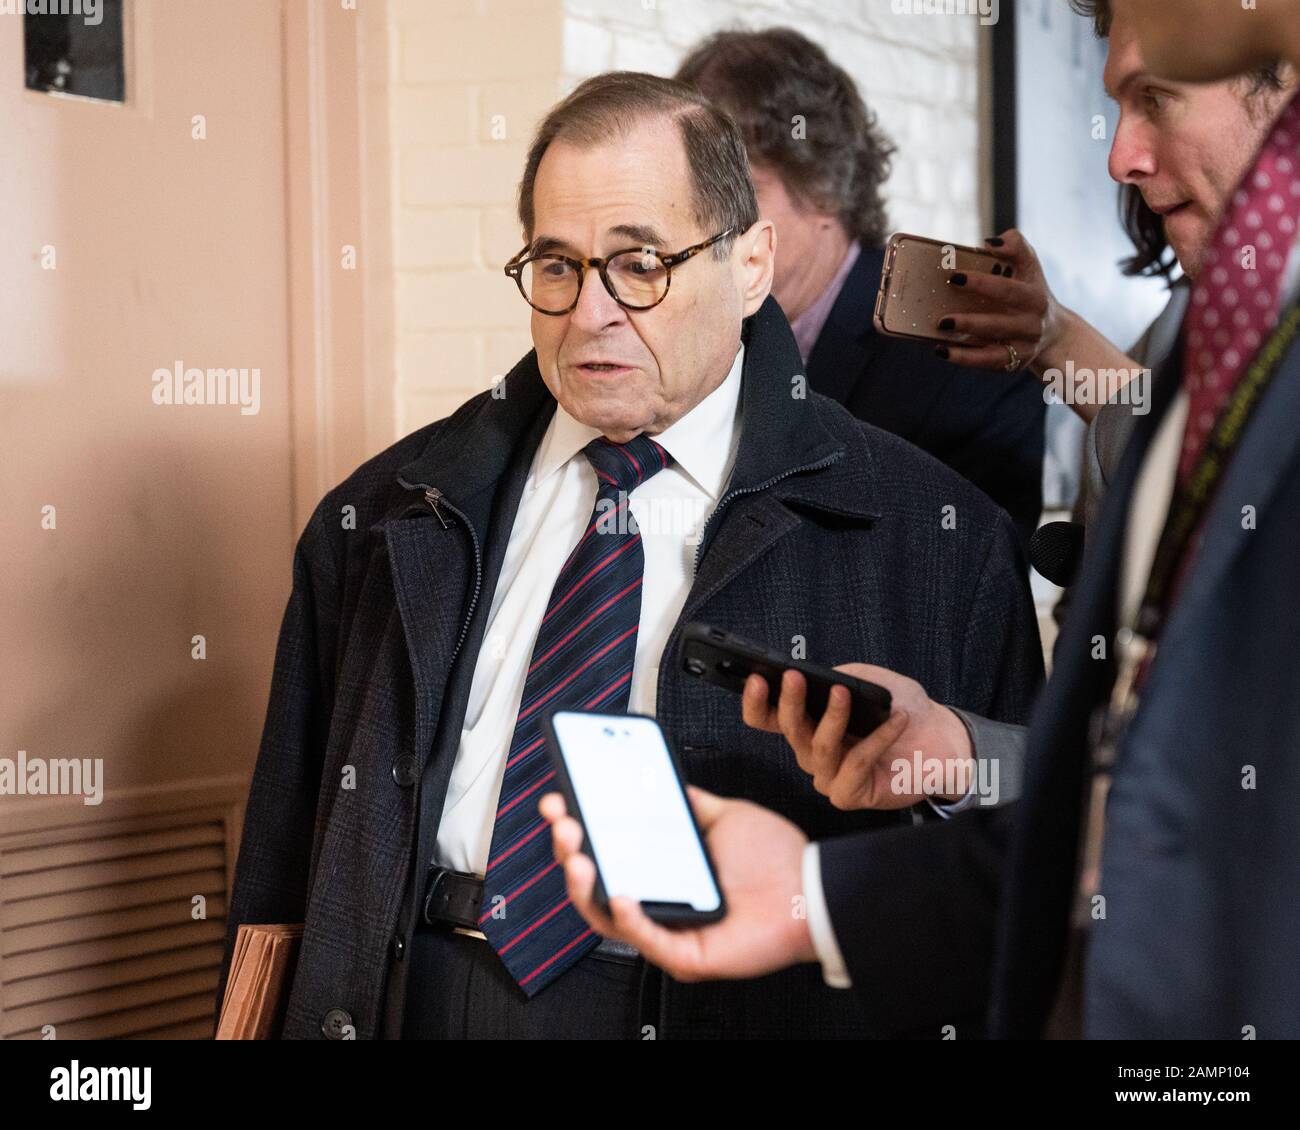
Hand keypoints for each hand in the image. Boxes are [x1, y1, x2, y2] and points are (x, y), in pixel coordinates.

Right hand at [539, 787, 814, 981]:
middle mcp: (658, 900)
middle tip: (562, 821)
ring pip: (607, 916)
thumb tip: (657, 779)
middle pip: (594, 883)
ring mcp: (668, 930)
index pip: (606, 852)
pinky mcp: (686, 955)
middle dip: (568, 849)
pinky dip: (628, 918)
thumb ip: (689, 803)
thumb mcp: (723, 816)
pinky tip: (620, 893)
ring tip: (577, 855)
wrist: (812, 887)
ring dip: (583, 885)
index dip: (578, 828)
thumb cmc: (774, 859)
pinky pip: (647, 940)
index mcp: (662, 868)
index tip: (559, 801)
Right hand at [740, 664, 973, 809]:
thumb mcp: (866, 680)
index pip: (767, 718)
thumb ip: (838, 677)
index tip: (758, 679)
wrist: (940, 736)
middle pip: (789, 730)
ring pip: (819, 747)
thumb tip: (820, 681)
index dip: (756, 701)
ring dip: (833, 717)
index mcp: (807, 725)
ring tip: (844, 693)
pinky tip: (895, 719)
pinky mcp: (849, 794)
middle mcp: (810, 752)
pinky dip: (876, 739)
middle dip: (790, 702)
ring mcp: (828, 776)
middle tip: (795, 677)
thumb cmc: (900, 707)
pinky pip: (854, 765)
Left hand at [936, 228, 1066, 375]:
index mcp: (1034, 298)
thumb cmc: (1031, 289)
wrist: (1054, 332)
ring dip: (964, 345)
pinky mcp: (1013, 363)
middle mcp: (1031, 324)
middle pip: (998, 324)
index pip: (1008, 290)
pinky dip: (964, 359)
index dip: (982, 283)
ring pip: (992, 350)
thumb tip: (990, 243)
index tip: (954, 277)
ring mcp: (1023, 347)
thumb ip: (1015, 246)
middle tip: (942, 318)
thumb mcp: (1030, 265)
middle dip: (970, 322)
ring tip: (940, 334)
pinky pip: (987, 363)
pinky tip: (942, 351)